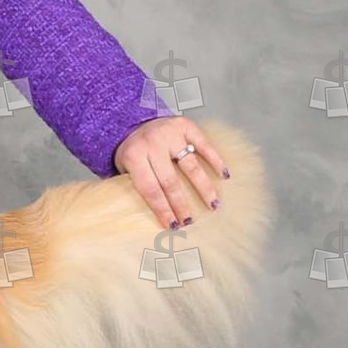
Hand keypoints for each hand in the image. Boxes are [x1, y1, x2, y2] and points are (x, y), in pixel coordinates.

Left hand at [112, 116, 226, 230]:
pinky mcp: (185, 125)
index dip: (162, 209)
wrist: (133, 121)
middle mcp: (152, 144)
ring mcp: (170, 134)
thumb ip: (136, 186)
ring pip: (190, 165)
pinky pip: (204, 144)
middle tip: (190, 221)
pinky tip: (224, 175)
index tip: (172, 225)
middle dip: (181, 204)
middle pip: (170, 181)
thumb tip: (156, 216)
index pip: (150, 189)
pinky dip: (215, 160)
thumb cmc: (132, 151)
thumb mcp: (124, 168)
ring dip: (203, 187)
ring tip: (213, 204)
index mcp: (133, 156)